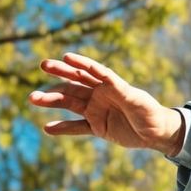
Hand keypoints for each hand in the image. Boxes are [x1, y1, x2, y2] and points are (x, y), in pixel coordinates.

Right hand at [29, 52, 183, 154]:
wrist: (157, 133)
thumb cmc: (150, 112)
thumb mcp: (137, 101)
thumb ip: (121, 91)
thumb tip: (108, 80)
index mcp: (110, 84)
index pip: (92, 71)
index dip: (80, 63)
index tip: (66, 57)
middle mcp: (99, 94)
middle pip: (75, 83)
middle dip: (59, 75)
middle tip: (43, 65)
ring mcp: (96, 110)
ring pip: (69, 103)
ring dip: (52, 100)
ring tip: (33, 99)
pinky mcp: (96, 127)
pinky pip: (76, 127)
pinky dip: (62, 128)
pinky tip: (47, 128)